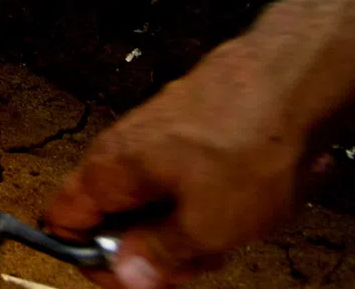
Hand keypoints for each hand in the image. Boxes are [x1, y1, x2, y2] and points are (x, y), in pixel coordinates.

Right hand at [44, 34, 327, 286]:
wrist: (293, 84)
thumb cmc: (248, 144)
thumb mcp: (208, 227)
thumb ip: (160, 257)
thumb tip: (127, 276)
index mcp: (110, 168)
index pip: (62, 221)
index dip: (91, 259)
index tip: (133, 278)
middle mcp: (123, 146)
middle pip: (114, 217)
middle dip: (154, 248)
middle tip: (195, 259)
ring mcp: (157, 133)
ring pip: (155, 200)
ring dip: (186, 227)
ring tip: (229, 229)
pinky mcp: (188, 128)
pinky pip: (183, 179)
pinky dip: (208, 200)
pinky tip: (242, 203)